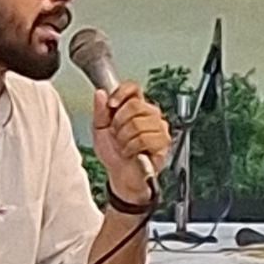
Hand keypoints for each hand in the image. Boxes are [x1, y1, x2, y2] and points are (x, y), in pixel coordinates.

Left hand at [92, 82, 171, 207]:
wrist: (121, 176)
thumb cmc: (113, 154)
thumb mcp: (100, 130)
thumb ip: (100, 111)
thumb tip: (100, 93)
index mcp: (135, 107)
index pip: (133, 87)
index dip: (121, 93)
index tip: (111, 105)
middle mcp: (150, 114)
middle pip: (135, 105)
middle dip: (119, 123)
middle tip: (117, 135)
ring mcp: (159, 127)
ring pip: (138, 123)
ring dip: (124, 138)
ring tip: (124, 145)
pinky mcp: (163, 142)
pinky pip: (144, 138)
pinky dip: (131, 148)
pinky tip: (131, 152)